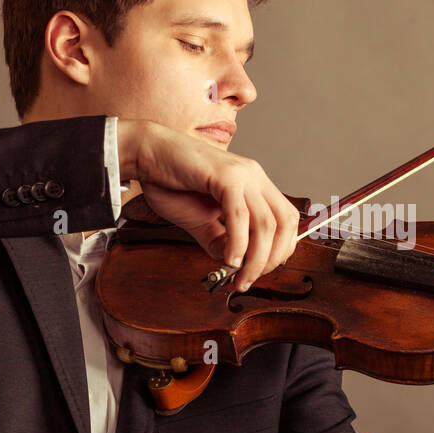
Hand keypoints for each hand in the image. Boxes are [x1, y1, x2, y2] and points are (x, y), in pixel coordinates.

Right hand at [117, 119, 300, 290]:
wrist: (147, 154)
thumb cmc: (171, 182)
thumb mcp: (201, 221)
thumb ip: (221, 241)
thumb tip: (235, 265)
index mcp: (256, 185)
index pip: (286, 221)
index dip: (279, 251)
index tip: (259, 271)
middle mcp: (255, 177)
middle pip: (284, 224)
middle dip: (271, 259)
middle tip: (249, 279)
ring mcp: (243, 174)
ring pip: (266, 223)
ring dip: (256, 258)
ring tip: (239, 276)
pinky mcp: (225, 175)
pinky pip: (239, 216)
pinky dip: (238, 242)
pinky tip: (229, 258)